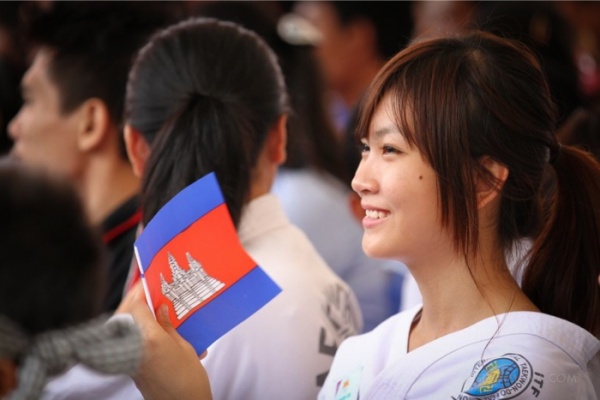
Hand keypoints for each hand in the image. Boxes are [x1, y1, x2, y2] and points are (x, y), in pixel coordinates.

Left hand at [117, 283, 211, 399]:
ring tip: (146, 304)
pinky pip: (128, 340)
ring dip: (131, 313)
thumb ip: (168, 326)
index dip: (141, 291)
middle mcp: (135, 347)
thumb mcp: (184, 347)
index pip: (137, 307)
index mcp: (151, 339)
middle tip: (143, 289)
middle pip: (124, 315)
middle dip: (132, 299)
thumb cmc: (189, 380)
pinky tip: (148, 324)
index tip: (147, 281)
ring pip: (123, 327)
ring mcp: (130, 358)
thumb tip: (161, 308)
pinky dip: (134, 328)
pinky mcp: (131, 367)